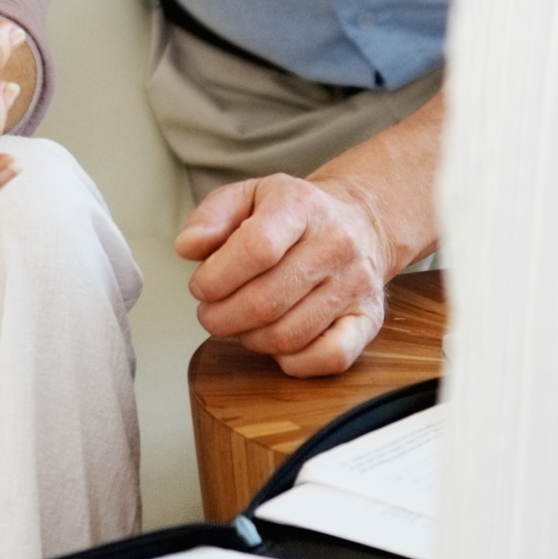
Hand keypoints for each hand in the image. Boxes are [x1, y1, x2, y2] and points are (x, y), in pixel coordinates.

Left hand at [178, 173, 392, 375]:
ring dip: (251, 339)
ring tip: (241, 324)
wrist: (362, 220)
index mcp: (302, 206)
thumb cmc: (295, 214)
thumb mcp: (249, 195)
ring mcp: (356, 284)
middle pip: (267, 300)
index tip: (201, 286)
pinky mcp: (370, 318)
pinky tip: (277, 344)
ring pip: (290, 334)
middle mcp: (336, 244)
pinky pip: (330, 357)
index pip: (257, 248)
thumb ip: (211, 216)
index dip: (216, 278)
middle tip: (211, 313)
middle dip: (223, 317)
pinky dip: (294, 362)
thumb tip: (188, 247)